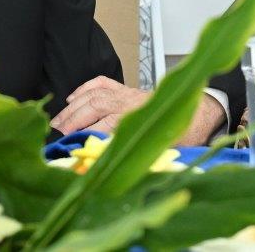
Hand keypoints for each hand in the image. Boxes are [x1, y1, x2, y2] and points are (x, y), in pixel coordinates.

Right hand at [51, 77, 225, 145]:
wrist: (199, 112)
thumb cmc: (182, 135)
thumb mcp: (162, 152)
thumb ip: (136, 158)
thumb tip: (110, 170)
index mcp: (140, 119)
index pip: (105, 127)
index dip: (85, 136)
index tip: (69, 148)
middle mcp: (131, 102)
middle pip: (94, 107)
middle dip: (72, 120)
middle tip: (55, 134)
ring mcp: (127, 93)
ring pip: (95, 95)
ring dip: (73, 107)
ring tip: (56, 121)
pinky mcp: (127, 89)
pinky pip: (102, 83)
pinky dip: (85, 88)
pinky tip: (73, 97)